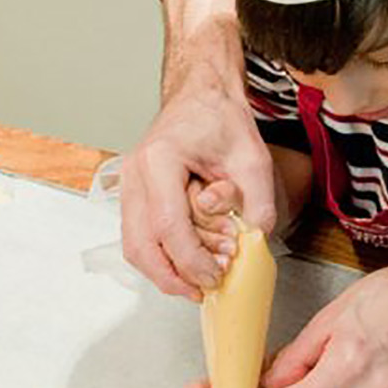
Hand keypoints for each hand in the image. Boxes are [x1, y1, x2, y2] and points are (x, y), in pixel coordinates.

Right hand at [121, 0, 276, 298]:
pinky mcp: (134, 196)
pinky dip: (162, 256)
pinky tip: (189, 263)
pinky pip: (140, 236)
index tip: (216, 275)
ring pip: (135, 245)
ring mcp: (129, 186)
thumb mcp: (253, 157)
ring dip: (165, 271)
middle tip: (203, 291)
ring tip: (199, 281)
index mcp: (159, 160)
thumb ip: (258, 200)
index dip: (192, 259)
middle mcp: (135, 175)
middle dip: (172, 277)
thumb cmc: (219, 119)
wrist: (200, 96)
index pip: (169, 226)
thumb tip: (254, 242)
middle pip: (141, 244)